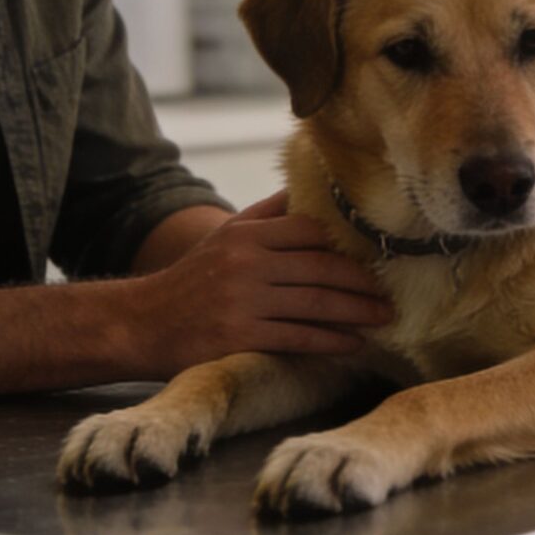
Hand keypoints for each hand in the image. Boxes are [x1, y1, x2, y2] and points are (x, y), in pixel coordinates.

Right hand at [119, 190, 391, 376]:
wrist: (143, 321)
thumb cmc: (194, 279)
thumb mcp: (226, 237)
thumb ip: (268, 216)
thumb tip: (312, 190)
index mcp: (247, 234)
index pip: (310, 230)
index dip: (346, 245)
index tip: (376, 255)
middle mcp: (246, 263)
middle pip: (320, 267)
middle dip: (362, 282)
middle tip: (390, 292)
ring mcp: (243, 301)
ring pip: (315, 303)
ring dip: (356, 312)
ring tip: (383, 317)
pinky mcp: (240, 336)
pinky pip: (298, 338)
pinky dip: (331, 341)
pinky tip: (353, 344)